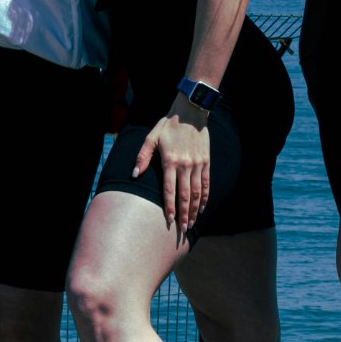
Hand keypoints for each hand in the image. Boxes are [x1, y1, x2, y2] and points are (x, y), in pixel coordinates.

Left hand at [133, 101, 211, 232]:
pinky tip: (203, 207)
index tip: (169, 220)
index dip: (170, 207)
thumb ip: (142, 157)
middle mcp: (185, 165)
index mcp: (170, 161)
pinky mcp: (206, 162)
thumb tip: (134, 174)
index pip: (169, 190)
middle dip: (184, 214)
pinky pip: (206, 183)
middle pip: (184, 195)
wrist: (191, 112)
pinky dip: (205, 197)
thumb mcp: (151, 137)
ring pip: (197, 192)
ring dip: (195, 209)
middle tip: (183, 229)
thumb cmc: (168, 125)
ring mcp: (197, 164)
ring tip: (192, 223)